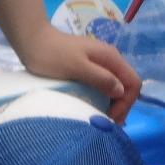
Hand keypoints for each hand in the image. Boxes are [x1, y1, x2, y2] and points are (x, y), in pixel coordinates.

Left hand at [22, 26, 140, 121]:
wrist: (32, 41)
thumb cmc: (52, 55)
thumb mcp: (77, 68)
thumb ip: (100, 78)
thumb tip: (121, 91)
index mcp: (111, 57)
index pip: (133, 83)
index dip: (127, 103)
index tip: (110, 118)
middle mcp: (109, 59)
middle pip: (126, 86)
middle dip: (121, 106)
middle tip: (107, 124)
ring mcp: (99, 63)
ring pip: (115, 87)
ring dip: (112, 104)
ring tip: (101, 119)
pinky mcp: (88, 68)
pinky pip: (103, 85)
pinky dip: (103, 98)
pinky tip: (94, 108)